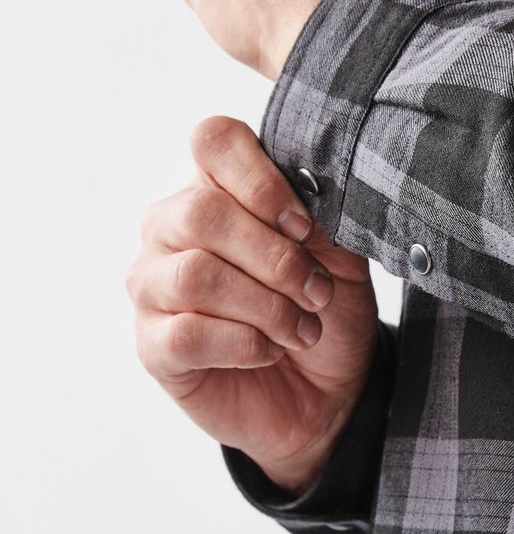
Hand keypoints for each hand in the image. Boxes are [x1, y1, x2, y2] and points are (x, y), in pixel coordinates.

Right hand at [125, 115, 378, 493]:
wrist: (328, 392)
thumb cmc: (323, 310)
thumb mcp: (340, 256)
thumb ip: (320, 216)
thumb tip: (305, 198)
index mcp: (215, 188)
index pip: (212, 141)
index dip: (261, 179)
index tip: (304, 225)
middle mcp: (170, 229)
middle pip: (201, 213)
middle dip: (274, 257)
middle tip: (316, 291)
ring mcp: (153, 287)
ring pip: (195, 276)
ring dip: (265, 306)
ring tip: (302, 329)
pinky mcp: (154, 346)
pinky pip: (187, 334)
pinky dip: (244, 344)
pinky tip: (270, 351)